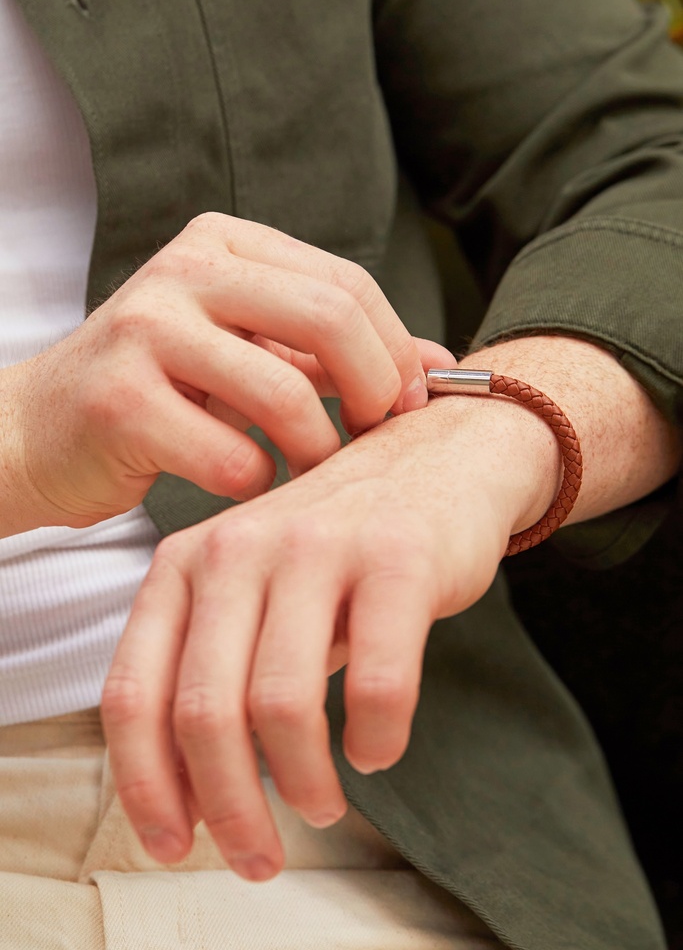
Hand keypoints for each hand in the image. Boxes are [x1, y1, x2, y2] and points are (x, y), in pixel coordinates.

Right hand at [0, 212, 453, 535]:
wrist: (39, 431)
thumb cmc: (160, 392)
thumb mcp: (248, 351)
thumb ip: (333, 350)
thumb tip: (440, 363)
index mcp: (222, 244)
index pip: (346, 284)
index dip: (396, 348)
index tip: (411, 402)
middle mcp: (184, 271)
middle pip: (329, 318)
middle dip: (376, 389)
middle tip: (378, 437)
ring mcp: (146, 330)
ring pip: (285, 394)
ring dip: (318, 451)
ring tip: (312, 472)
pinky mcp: (119, 400)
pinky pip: (231, 455)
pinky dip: (255, 482)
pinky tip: (243, 482)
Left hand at [102, 383, 557, 880]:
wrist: (439, 458)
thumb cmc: (340, 544)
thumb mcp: (254, 587)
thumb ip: (215, 666)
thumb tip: (190, 789)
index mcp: (188, 561)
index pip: (136, 691)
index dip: (147, 784)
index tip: (173, 842)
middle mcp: (241, 548)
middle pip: (204, 711)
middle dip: (229, 808)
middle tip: (259, 855)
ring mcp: (319, 547)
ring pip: (281, 704)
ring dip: (302, 784)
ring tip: (322, 805)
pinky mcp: (397, 558)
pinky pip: (378, 682)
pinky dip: (375, 738)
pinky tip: (375, 749)